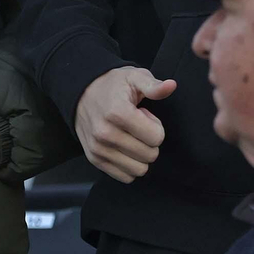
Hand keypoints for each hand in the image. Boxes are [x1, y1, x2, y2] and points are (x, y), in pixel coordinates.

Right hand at [74, 67, 175, 183]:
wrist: (82, 94)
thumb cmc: (112, 86)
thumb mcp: (134, 77)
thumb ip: (153, 85)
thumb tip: (171, 85)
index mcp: (118, 112)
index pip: (156, 137)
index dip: (156, 126)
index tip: (144, 115)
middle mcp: (105, 133)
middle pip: (150, 155)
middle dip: (149, 141)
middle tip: (137, 126)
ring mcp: (99, 149)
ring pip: (139, 169)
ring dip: (140, 155)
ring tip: (130, 136)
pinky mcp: (95, 159)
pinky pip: (125, 176)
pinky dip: (130, 165)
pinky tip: (123, 147)